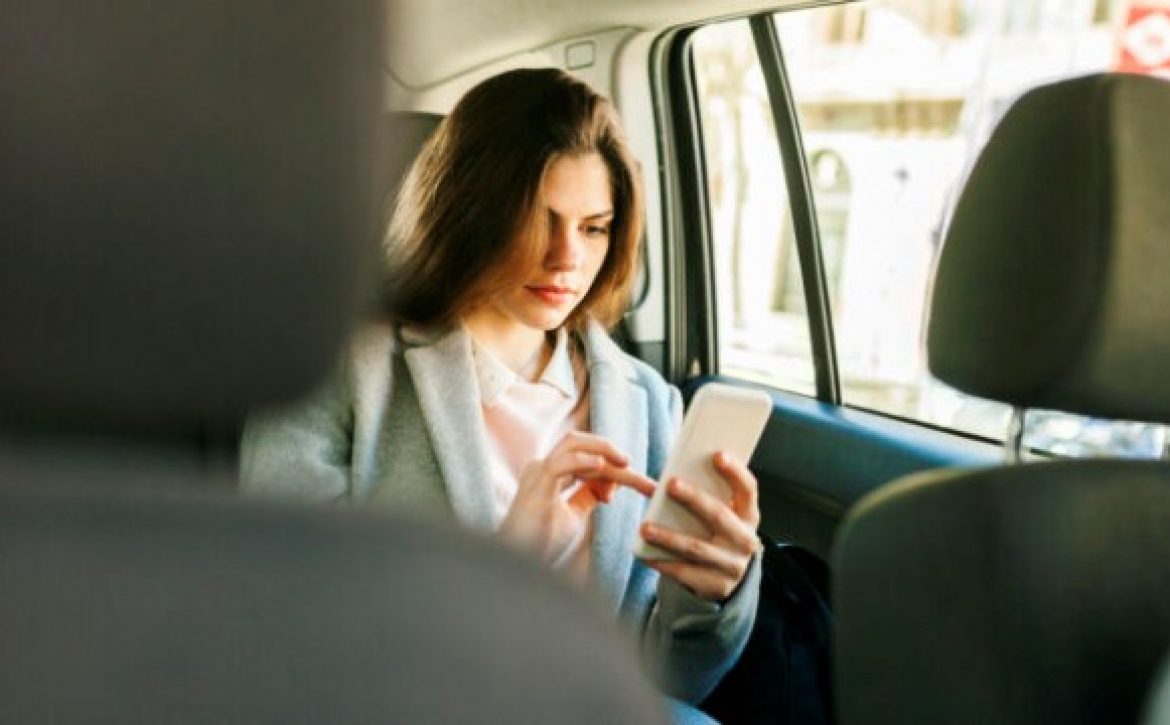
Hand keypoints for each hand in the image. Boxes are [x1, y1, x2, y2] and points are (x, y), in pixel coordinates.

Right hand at [499, 431, 656, 563]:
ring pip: (573, 443)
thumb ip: (588, 496)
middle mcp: (543, 467)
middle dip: (612, 451)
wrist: (515, 565)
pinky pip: (561, 463)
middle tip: (635, 466)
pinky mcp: (537, 485)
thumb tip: (611, 483)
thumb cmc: (539, 542)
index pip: (587, 458)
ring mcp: (539, 473)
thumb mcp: (573, 516)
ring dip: (603, 449)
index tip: (643, 484)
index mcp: (551, 473)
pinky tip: (603, 467)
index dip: (615, 468)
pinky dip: (584, 461)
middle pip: (582, 443)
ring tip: (625, 463)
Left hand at [639, 451, 759, 601]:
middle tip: (670, 484)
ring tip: (645, 527)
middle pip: (719, 515)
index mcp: (749, 515)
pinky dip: (662, 562)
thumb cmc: (717, 534)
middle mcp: (746, 540)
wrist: (727, 577)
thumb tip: (666, 474)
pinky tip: (644, 553)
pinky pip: (685, 572)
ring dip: (668, 537)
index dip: (735, 472)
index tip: (717, 455)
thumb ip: (702, 494)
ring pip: (697, 548)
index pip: (748, 489)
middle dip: (694, 499)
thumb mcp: (720, 514)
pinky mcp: (716, 586)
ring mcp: (733, 565)